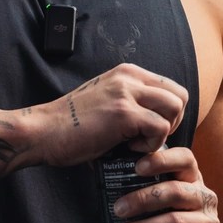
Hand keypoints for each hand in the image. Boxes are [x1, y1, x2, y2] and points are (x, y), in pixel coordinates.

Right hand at [32, 64, 187, 167]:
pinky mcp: (124, 113)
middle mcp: (129, 77)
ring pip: (175, 108)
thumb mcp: (106, 102)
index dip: (168, 113)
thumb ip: (131, 104)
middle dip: (173, 122)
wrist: (42, 132)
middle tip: (150, 139)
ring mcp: (126, 93)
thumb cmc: (71, 126)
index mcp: (126, 73)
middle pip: (180, 95)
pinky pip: (160, 128)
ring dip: (162, 132)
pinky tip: (128, 149)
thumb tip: (157, 126)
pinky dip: (150, 145)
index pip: (170, 87)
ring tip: (137, 143)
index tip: (150, 131)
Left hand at [108, 145, 222, 222]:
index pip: (185, 159)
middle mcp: (204, 199)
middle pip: (175, 191)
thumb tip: (104, 172)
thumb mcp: (167, 200)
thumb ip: (146, 185)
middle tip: (117, 209)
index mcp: (193, 179)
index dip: (162, 160)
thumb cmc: (175, 221)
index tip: (136, 167)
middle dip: (142, 199)